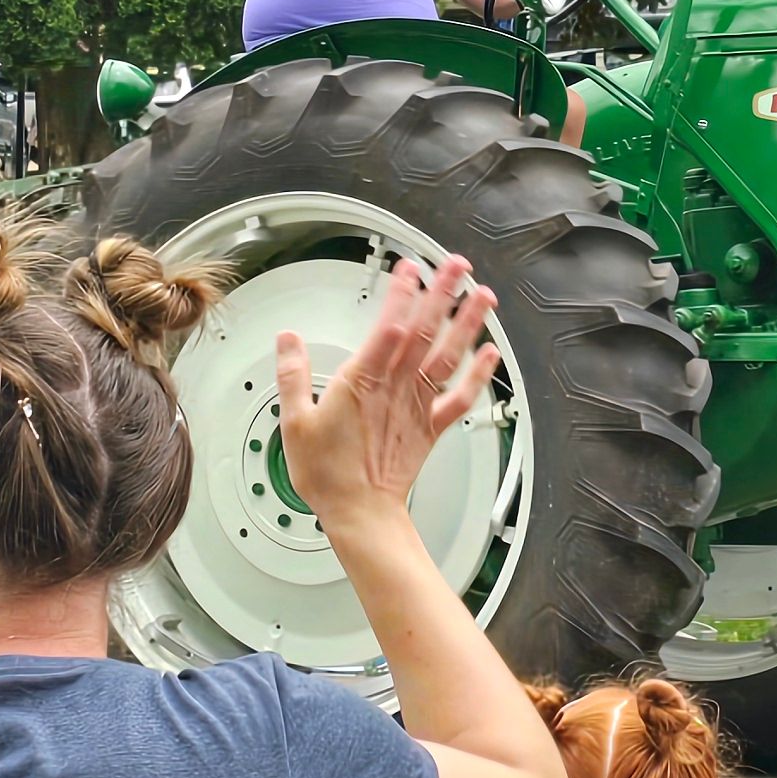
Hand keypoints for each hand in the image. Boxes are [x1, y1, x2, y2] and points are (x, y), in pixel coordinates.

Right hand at [276, 254, 499, 523]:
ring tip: (484, 296)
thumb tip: (286, 341)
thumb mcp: (294, 422)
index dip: (402, 293)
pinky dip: (478, 376)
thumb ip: (292, 375)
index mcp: (361, 382)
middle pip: (424, 331)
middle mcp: (395, 388)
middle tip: (456, 265)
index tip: (410, 267)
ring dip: (467, 324)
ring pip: (447, 356)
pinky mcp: (431, 427)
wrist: (359, 513)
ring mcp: (417, 406)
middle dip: (442, 294)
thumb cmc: (328, 473)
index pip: (388, 325)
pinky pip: (460, 398)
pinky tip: (490, 354)